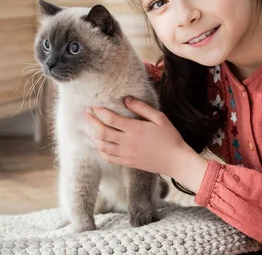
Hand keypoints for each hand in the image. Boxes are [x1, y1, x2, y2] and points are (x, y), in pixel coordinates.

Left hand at [84, 96, 208, 191]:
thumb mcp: (159, 118)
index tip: (94, 106)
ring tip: (88, 128)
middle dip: (91, 121)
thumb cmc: (170, 137)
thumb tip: (126, 99)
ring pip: (102, 146)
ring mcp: (126, 154)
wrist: (176, 161)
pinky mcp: (127, 163)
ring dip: (92, 136)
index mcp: (134, 129)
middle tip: (85, 114)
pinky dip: (100, 150)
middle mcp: (127, 142)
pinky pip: (108, 157)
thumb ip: (141, 107)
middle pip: (102, 131)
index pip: (110, 118)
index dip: (99, 111)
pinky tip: (98, 145)